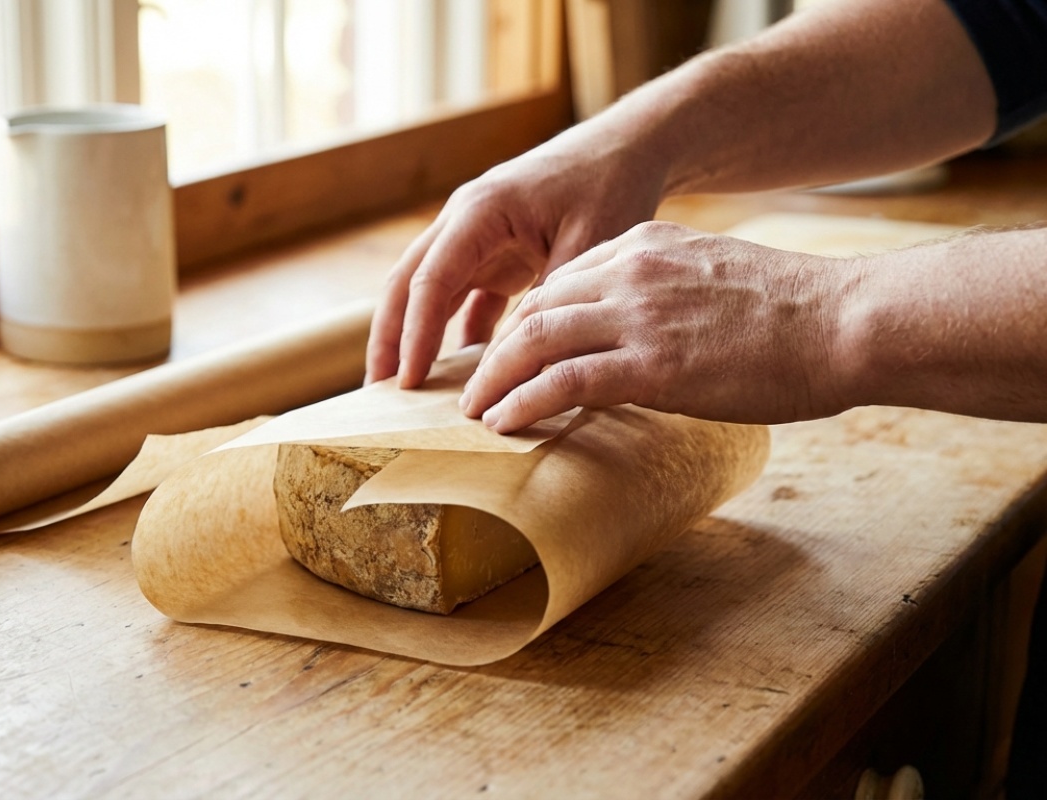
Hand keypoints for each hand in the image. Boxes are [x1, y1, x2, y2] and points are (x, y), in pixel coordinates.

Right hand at [364, 125, 663, 388]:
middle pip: (408, 284)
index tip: (411, 380)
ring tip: (403, 387)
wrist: (625, 150)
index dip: (416, 333)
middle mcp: (464, 222)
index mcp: (480, 211)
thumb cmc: (608, 185)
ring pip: (427, 293)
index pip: (431, 279)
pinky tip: (458, 373)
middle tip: (378, 391)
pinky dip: (455, 333)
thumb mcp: (588, 242)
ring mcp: (475, 239)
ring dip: (413, 337)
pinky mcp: (494, 256)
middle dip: (390, 338)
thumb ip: (550, 297)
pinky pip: (463, 300)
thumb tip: (520, 357)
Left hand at [458, 221, 853, 431]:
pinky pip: (563, 380)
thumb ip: (670, 294)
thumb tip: (648, 334)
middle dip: (495, 350)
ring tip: (474, 411)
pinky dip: (522, 402)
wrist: (847, 322)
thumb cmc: (798, 312)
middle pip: (535, 308)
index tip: (508, 353)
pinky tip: (503, 423)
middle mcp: (631, 271)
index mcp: (647, 245)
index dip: (525, 321)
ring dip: (494, 379)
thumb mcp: (718, 278)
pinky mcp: (651, 363)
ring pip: (534, 340)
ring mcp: (638, 315)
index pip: (561, 281)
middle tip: (474, 386)